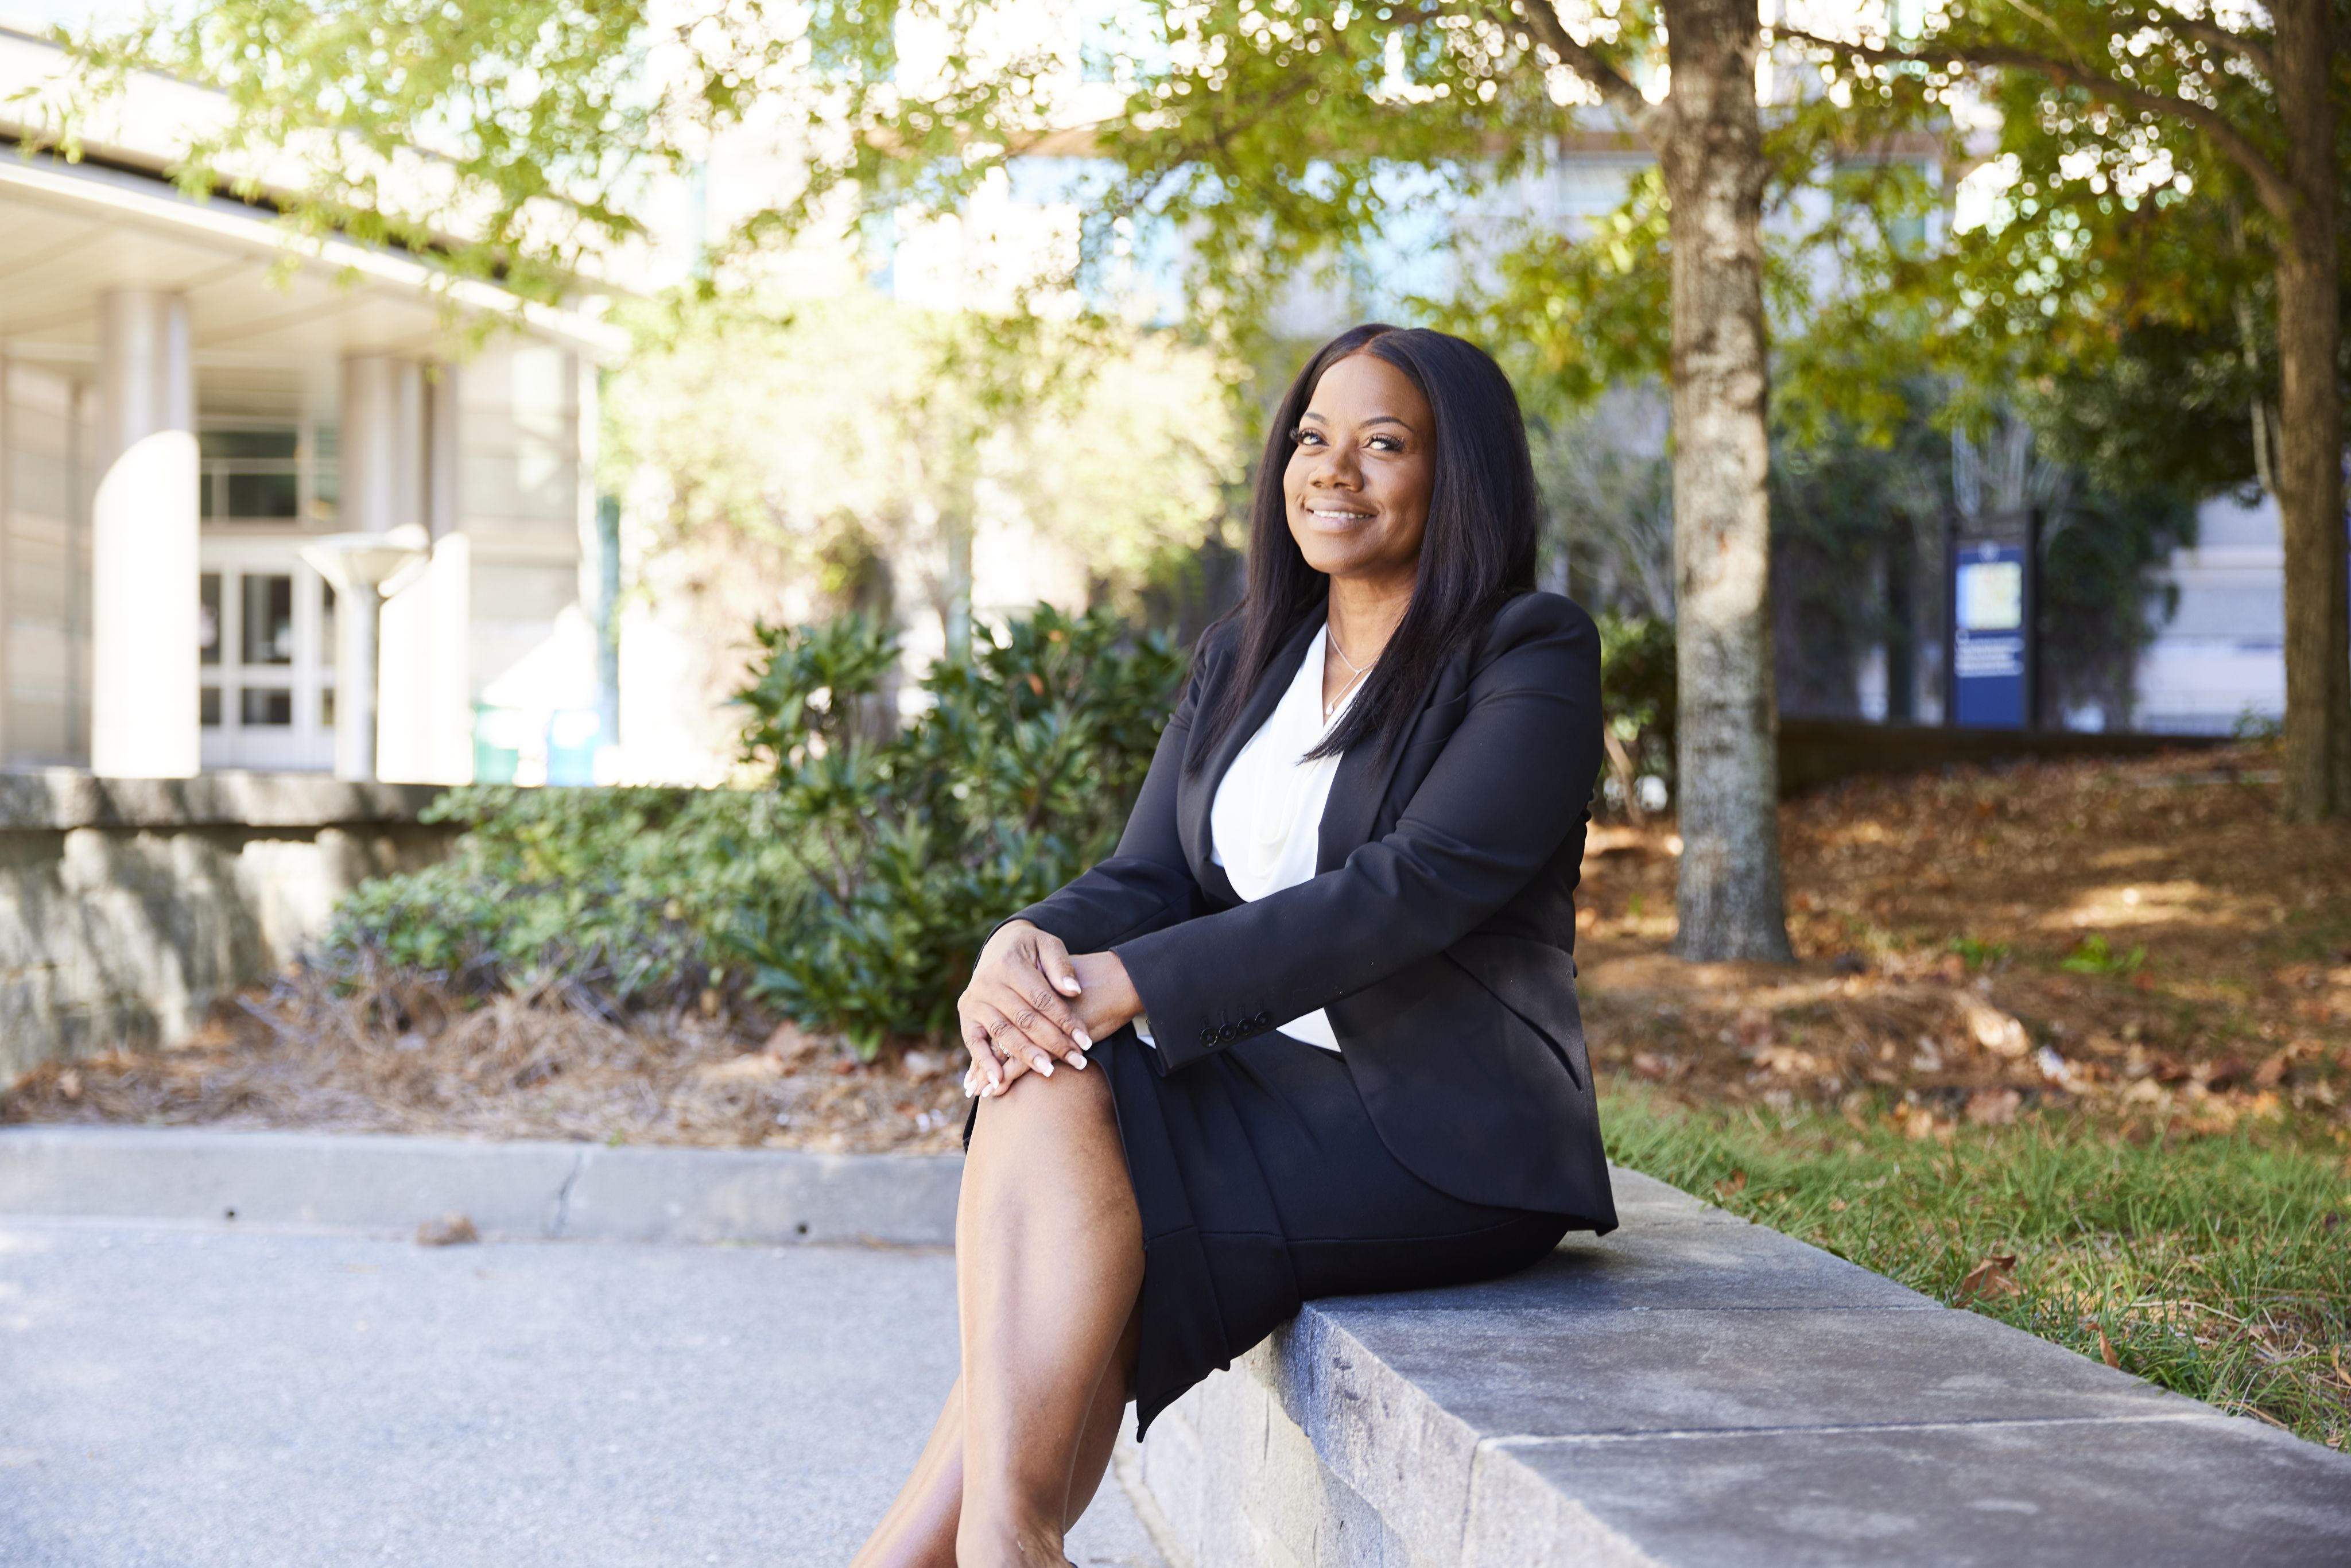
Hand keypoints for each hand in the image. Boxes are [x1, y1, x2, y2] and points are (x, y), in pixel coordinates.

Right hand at [958, 921, 1090, 1097]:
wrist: (999, 946)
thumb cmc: (1030, 949)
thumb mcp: (1048, 945)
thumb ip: (1061, 966)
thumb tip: (1073, 992)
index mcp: (1009, 963)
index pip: (1043, 1000)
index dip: (1066, 1022)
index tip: (1086, 1042)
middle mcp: (987, 982)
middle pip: (1025, 1019)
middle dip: (1053, 1043)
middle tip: (1077, 1061)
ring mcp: (974, 1000)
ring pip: (1004, 1033)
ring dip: (1026, 1055)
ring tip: (1049, 1071)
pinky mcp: (966, 1014)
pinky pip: (973, 1042)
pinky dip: (984, 1062)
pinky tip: (999, 1081)